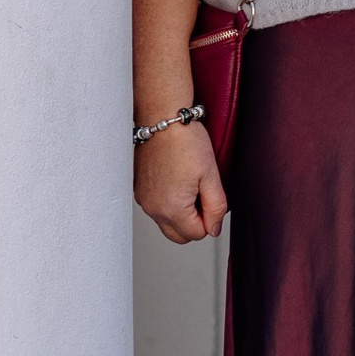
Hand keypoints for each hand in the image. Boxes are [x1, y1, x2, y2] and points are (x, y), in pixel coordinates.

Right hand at [134, 119, 226, 245]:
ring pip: (167, 222)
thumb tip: (214, 229)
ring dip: (181, 213)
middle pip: (179, 235)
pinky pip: (156, 208)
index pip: (196, 234)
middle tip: (202, 194)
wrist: (162, 120)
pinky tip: (176, 179)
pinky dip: (168, 202)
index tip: (210, 196)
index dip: (210, 219)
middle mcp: (153, 209)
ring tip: (189, 183)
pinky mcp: (138, 191)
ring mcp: (143, 200)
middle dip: (194, 222)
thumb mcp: (211, 175)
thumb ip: (216, 207)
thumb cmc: (186, 142)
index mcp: (172, 208)